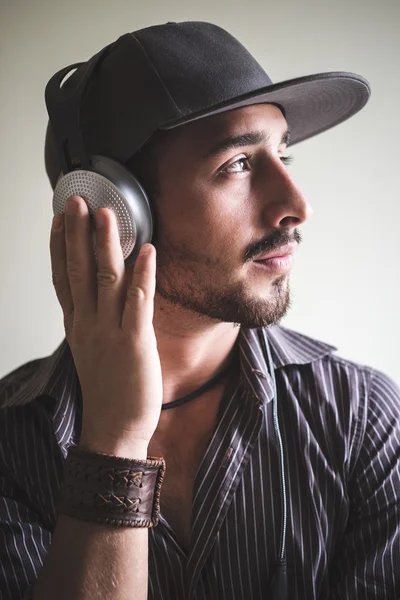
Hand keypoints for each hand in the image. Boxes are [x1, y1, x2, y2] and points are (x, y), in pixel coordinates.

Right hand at [50, 195, 162, 451]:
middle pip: (78, 271)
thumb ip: (94, 321)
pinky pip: (137, 302)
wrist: (113, 429)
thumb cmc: (107, 390)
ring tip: (107, 214)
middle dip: (76, 234)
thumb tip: (102, 297)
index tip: (58, 220)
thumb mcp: (91, 350)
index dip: (59, 247)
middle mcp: (88, 324)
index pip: (63, 278)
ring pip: (105, 280)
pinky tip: (146, 251)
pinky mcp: (134, 343)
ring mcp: (109, 332)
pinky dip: (142, 275)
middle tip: (75, 201)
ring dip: (106, 245)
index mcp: (77, 325)